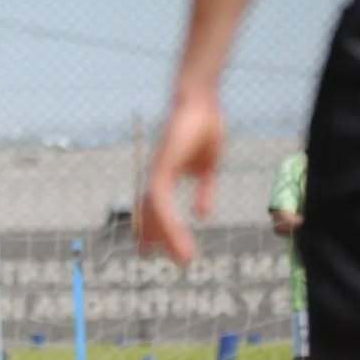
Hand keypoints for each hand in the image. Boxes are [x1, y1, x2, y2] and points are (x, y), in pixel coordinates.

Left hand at [139, 90, 224, 265]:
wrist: (202, 99)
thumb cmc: (204, 125)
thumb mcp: (208, 167)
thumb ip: (204, 191)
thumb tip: (203, 215)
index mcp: (166, 176)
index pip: (159, 209)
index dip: (162, 229)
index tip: (168, 249)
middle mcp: (158, 176)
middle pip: (151, 214)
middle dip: (157, 238)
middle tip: (158, 260)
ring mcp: (157, 171)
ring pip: (156, 212)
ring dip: (169, 236)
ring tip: (184, 258)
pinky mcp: (162, 165)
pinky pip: (161, 198)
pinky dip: (168, 217)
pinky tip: (175, 232)